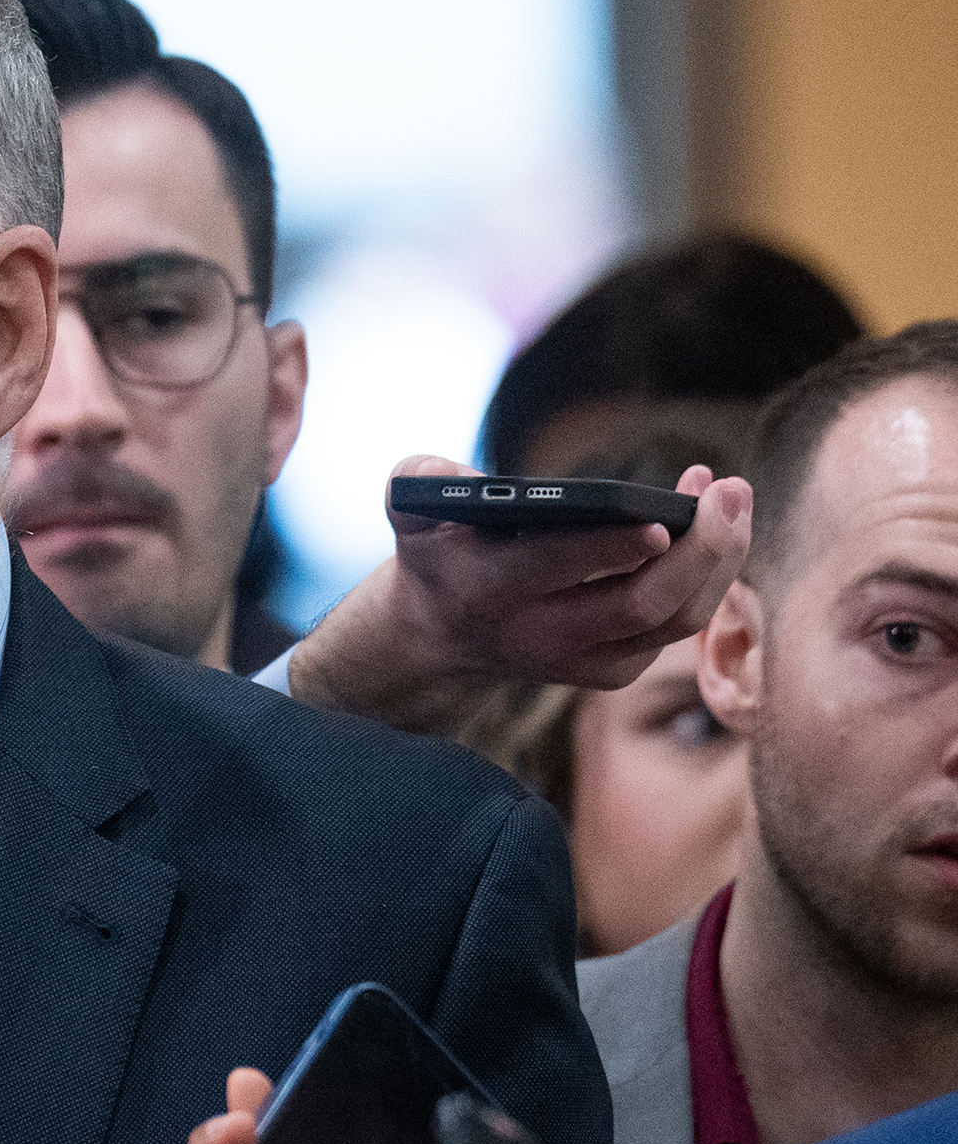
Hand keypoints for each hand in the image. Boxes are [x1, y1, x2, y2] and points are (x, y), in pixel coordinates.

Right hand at [288, 458, 751, 732]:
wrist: (438, 635)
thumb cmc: (437, 552)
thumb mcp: (410, 513)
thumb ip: (419, 483)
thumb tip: (463, 475)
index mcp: (487, 590)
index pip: (558, 570)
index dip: (613, 546)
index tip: (662, 514)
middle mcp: (537, 635)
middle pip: (640, 603)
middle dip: (699, 547)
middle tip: (730, 490)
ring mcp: (580, 660)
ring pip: (675, 620)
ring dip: (719, 560)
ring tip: (733, 499)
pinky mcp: (612, 668)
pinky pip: (677, 628)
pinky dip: (709, 577)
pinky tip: (715, 528)